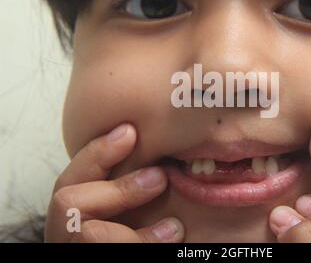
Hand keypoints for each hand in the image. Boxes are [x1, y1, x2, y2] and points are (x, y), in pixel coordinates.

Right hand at [45, 124, 183, 242]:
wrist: (113, 251)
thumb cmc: (123, 231)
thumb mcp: (119, 208)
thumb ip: (126, 189)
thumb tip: (163, 164)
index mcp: (73, 213)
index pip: (73, 178)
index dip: (98, 151)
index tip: (130, 131)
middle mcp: (65, 235)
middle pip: (67, 202)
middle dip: (118, 189)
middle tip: (159, 178)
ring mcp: (76, 249)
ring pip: (87, 236)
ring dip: (133, 232)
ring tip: (174, 228)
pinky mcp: (97, 260)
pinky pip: (108, 251)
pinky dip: (143, 244)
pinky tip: (172, 241)